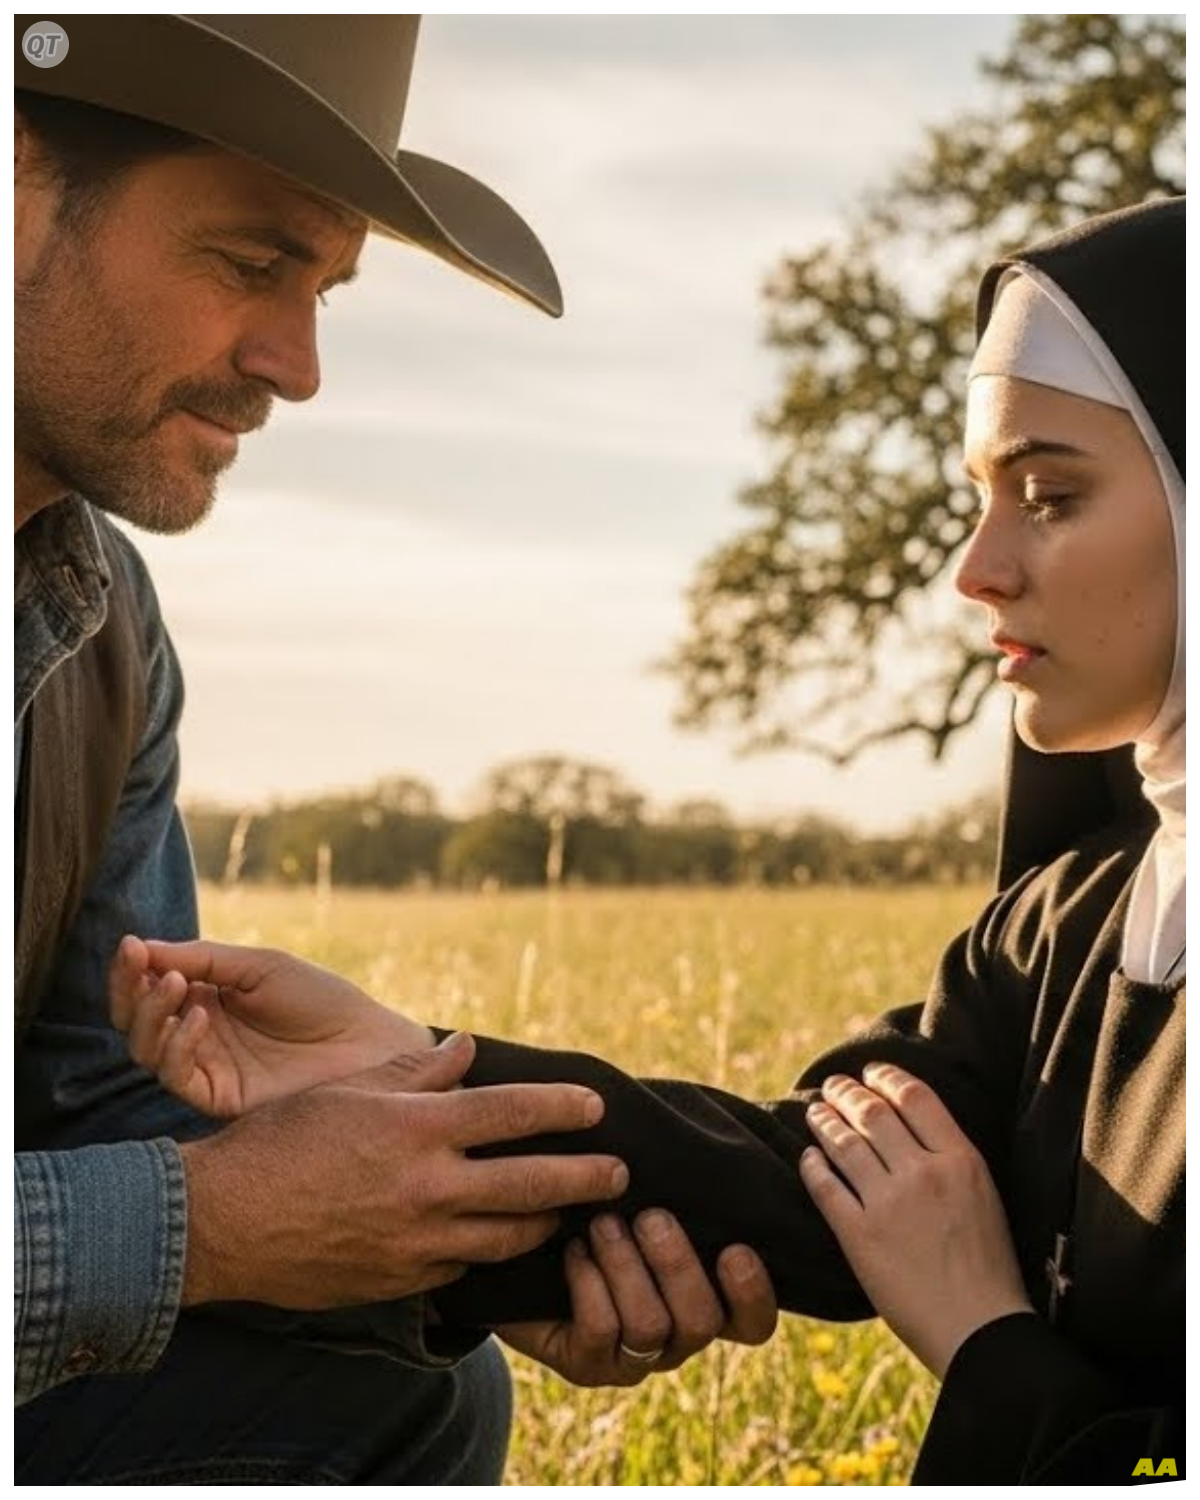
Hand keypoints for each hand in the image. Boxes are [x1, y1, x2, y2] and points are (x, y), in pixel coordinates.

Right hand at [110, 935, 433, 1115]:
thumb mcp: (259, 967)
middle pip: (135, 1021)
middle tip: (141, 965)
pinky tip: (199, 1018)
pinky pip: (176, 1077)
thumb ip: (203, 959)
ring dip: (151, 1015)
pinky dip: (177, 1045)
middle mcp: (199, 1036)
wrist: (366, 1041)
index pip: (149, 987)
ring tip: (178, 986)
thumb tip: (140, 947)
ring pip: (145, 1050)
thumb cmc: (321, 998)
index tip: (130, 945)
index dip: (132, 969)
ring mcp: (207, 1068)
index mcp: (206, 999)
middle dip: (129, 991)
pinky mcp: (219, 1098)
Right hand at [178, 1031, 629, 1308]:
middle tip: (620, 1174)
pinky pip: (464, 1266)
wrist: (221, 1223)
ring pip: (508, 1236)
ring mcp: (418, 1242)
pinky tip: (499, 1240)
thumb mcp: (348, 1090)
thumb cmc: (280, 1142)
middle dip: (586, 1179)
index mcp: (418, 1129)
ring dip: (545, 1222)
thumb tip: (467, 1048)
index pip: (514, 1113)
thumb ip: (416, 1072)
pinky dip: (488, 1251)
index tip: (598, 1105)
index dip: (563, 1108)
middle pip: (533, 1184)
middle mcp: (429, 1188)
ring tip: (568, 1212)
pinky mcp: (402, 1281)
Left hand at [495, 1208, 777, 1386]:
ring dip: (626, 1267)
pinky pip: (601, 1331)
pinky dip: (589, 1284)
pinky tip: (575, 1250)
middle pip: (702, 1323)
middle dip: (676, 1265)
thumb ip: (676, 1188)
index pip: (753, 1323)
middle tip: (651, 1217)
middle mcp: (676, 1336)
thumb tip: (696, 1146)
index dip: (752, 1294)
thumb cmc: (599, 1212)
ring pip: (649, 1327)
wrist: (524, 1252)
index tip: (735, 1249)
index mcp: (705, 1300)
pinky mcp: (587, 1364)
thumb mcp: (641, 1199)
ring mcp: (632, 1358)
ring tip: (603, 1223)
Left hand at [799, 1063, 1032, 1378]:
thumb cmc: (989, 1267)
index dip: (886, 1077)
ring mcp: (889, 1203)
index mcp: (961, 1160)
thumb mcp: (985, 1196)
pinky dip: (812, 1165)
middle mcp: (923, 1173)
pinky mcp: (860, 1236)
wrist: (980, 1330)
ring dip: (824, 1122)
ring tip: (815, 1113)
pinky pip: (825, 1187)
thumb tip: (912, 1128)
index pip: (915, 1097)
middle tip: (833, 1086)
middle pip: (873, 1113)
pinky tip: (808, 1157)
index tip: (870, 1073)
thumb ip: (950, 1159)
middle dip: (846, 1093)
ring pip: (844, 1144)